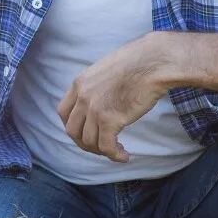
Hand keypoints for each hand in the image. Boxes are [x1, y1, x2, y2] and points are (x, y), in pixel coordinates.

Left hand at [57, 33, 177, 162]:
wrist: (154, 62)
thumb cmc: (138, 63)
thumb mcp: (106, 71)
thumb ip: (96, 87)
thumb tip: (100, 104)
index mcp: (80, 83)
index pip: (63, 112)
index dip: (74, 126)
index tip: (86, 132)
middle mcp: (82, 96)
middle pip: (72, 130)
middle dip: (85, 142)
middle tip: (101, 146)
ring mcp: (94, 108)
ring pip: (88, 141)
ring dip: (102, 150)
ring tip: (117, 150)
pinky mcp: (110, 120)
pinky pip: (106, 147)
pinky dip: (114, 155)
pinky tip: (124, 156)